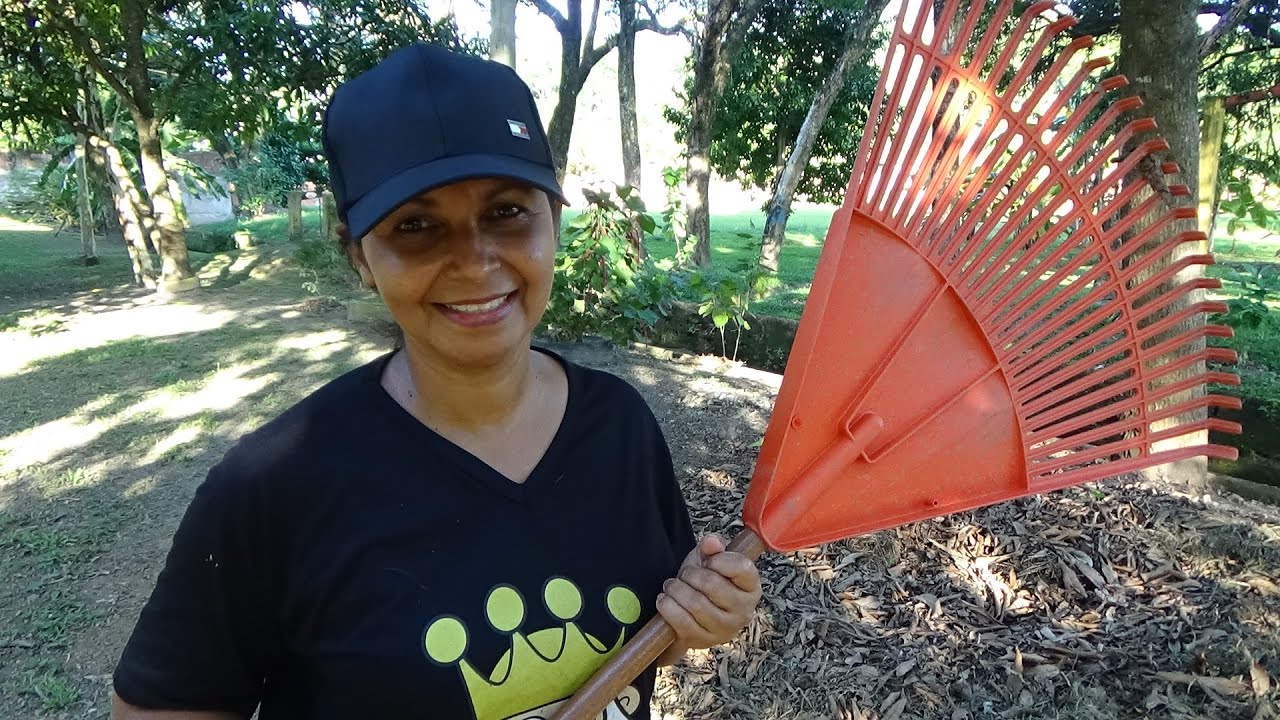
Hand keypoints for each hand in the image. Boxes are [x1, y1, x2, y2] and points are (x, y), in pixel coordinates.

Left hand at [655, 534, 761, 658]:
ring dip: (676, 590)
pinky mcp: (705, 641)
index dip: (718, 560)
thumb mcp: (709, 560)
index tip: (708, 561)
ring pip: (695, 603)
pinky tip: (665, 600)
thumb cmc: (704, 583)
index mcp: (751, 587)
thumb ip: (712, 547)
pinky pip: (682, 622)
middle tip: (684, 575)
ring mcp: (726, 629)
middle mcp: (744, 610)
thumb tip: (711, 542)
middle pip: (712, 584)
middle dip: (690, 574)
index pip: (741, 567)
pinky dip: (668, 606)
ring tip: (672, 586)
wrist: (690, 616)